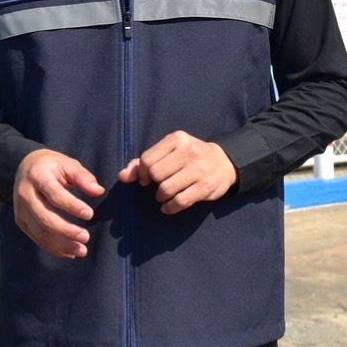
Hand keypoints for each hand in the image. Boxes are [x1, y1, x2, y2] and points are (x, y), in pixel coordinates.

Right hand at [13, 149, 104, 258]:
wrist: (24, 167)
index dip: (72, 206)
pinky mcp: (21, 221)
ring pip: (40, 232)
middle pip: (45, 217)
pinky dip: (53, 247)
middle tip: (86, 237)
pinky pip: (37, 238)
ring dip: (61, 245)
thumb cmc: (51, 166)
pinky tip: (69, 252)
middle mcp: (25, 194)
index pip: (55, 195)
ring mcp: (21, 210)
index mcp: (37, 176)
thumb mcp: (67, 164)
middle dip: (66, 230)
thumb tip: (99, 192)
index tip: (90, 214)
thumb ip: (83, 177)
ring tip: (81, 250)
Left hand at [118, 131, 237, 215]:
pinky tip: (168, 207)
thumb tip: (122, 176)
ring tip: (164, 195)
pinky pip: (180, 201)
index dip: (141, 173)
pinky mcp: (205, 186)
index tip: (145, 179)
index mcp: (178, 139)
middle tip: (158, 186)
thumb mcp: (170, 151)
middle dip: (154, 184)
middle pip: (156, 173)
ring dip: (161, 196)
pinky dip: (169, 208)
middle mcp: (189, 151)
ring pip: (166, 188)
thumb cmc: (190, 157)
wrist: (224, 163)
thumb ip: (145, 161)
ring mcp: (199, 169)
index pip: (147, 159)